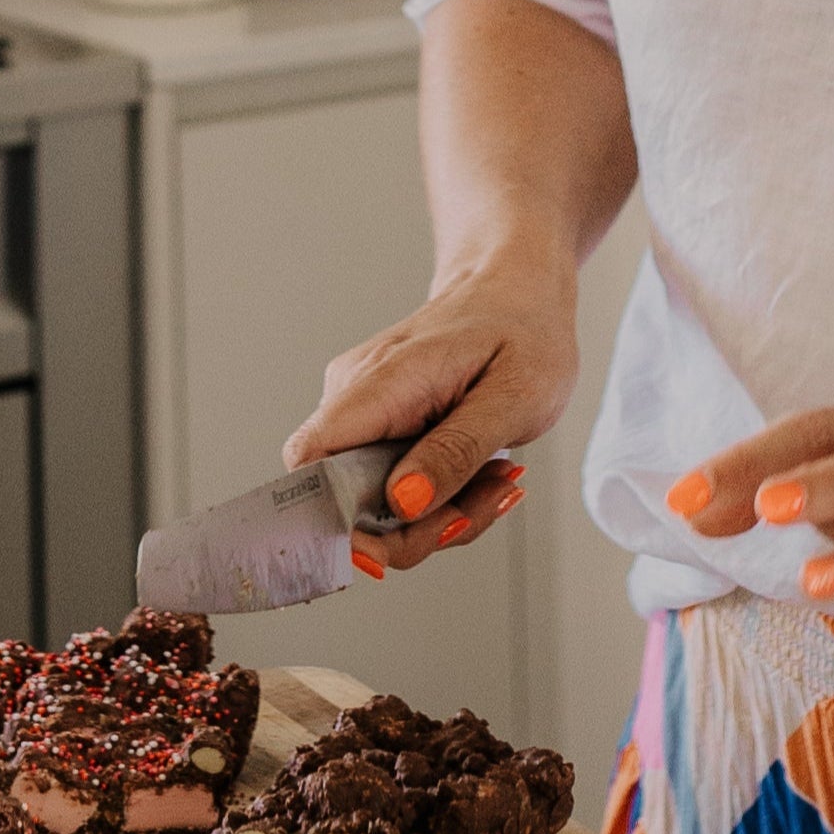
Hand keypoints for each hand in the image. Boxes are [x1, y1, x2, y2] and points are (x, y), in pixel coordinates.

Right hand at [283, 259, 576, 570]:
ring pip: (375, 505)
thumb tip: (401, 503)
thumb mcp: (512, 397)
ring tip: (495, 478)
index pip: (310, 463)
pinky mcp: (379, 429)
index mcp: (380, 382)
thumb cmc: (523, 330)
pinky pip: (394, 489)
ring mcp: (364, 414)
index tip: (397, 544)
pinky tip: (480, 472)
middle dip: (414, 529)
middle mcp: (354, 397)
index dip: (334, 521)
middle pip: (344, 503)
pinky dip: (440, 497)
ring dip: (439, 514)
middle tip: (480, 505)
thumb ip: (455, 452)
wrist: (519, 289)